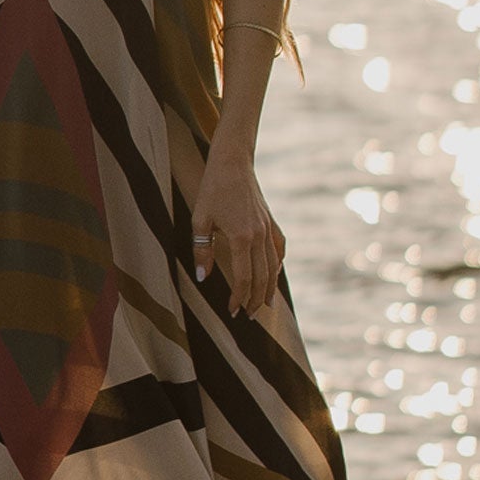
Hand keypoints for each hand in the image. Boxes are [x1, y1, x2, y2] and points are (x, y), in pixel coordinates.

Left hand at [191, 143, 285, 315]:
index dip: (238, 297)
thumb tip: (204, 278)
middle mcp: (259, 236)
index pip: (243, 277)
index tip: (232, 311)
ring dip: (268, 288)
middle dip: (254, 299)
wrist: (232, 163)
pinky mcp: (270, 222)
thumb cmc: (212, 189)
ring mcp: (268, 229)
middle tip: (247, 316)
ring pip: (273, 266)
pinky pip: (279, 249)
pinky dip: (278, 265)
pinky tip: (274, 275)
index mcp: (241, 237)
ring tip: (263, 305)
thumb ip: (202, 250)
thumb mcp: (200, 219)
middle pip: (261, 277)